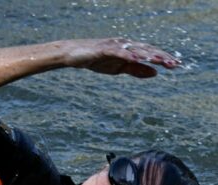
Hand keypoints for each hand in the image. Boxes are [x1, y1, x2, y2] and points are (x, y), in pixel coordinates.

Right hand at [64, 38, 180, 77]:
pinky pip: (118, 52)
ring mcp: (115, 45)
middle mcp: (125, 44)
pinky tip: (137, 60)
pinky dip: (128, 55)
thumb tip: (155, 73)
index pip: (150, 53)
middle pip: (146, 49)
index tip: (177, 65)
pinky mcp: (104, 49)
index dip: (164, 58)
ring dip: (148, 55)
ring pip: (135, 50)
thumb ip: (137, 70)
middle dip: (161, 57)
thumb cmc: (97, 60)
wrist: (74, 55)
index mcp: (130, 49)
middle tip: (175, 65)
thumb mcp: (119, 68)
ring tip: (161, 61)